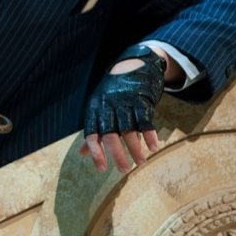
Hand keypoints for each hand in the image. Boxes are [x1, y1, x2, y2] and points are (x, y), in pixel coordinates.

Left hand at [81, 44, 166, 173]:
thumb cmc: (113, 93)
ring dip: (135, 148)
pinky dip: (149, 135)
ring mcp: (125, 102)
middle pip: (111, 134)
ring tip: (141, 162)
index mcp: (95, 110)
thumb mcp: (99, 108)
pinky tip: (153, 147)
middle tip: (124, 170)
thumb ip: (94, 131)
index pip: (92, 134)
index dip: (95, 151)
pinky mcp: (141, 98)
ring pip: (129, 130)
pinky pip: (145, 120)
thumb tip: (82, 154)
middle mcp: (108, 106)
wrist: (132, 65)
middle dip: (117, 154)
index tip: (101, 169)